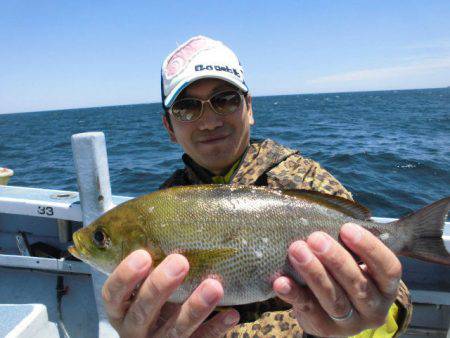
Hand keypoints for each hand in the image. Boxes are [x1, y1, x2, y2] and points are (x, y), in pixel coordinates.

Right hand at [102, 250, 239, 337]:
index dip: (124, 276)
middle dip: (160, 286)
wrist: (159, 333)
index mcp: (121, 308)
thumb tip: (166, 207)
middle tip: (180, 261)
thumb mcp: (144, 281)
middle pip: (142, 311)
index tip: (142, 254)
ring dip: (195, 308)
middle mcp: (135, 328)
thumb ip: (150, 258)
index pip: (113, 294)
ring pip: (174, 330)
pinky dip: (216, 328)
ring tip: (215, 286)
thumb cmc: (153, 294)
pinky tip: (232, 314)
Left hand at [273, 223, 401, 336]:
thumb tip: (332, 213)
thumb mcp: (355, 259)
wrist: (330, 310)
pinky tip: (281, 281)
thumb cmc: (343, 271)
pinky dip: (294, 294)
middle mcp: (374, 308)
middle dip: (336, 259)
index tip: (346, 228)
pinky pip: (308, 311)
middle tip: (315, 237)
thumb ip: (350, 243)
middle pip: (358, 284)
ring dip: (314, 273)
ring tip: (296, 250)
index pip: (389, 268)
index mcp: (386, 286)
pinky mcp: (325, 330)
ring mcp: (350, 323)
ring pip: (334, 299)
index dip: (369, 248)